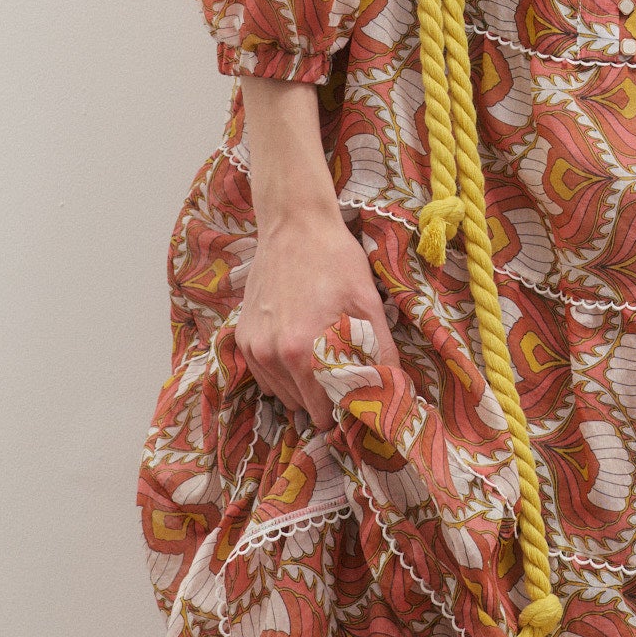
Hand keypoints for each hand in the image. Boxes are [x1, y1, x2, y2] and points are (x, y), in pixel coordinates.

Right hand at [236, 206, 399, 429]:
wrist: (295, 225)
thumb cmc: (336, 261)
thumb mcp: (368, 302)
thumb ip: (380, 351)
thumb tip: (393, 389)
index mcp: (302, 352)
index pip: (324, 410)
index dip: (344, 406)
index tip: (356, 395)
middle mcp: (272, 356)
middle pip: (303, 406)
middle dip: (325, 398)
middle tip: (343, 372)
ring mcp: (253, 348)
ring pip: (283, 395)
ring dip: (303, 387)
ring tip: (321, 355)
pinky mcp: (242, 339)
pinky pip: (265, 377)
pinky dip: (283, 373)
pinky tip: (300, 347)